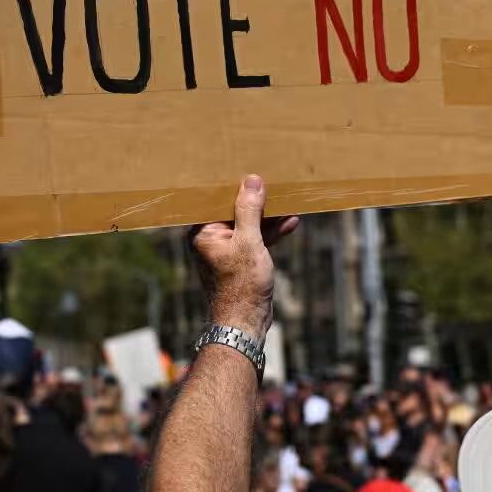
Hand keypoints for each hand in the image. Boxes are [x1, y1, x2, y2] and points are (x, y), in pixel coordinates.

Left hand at [191, 175, 298, 342]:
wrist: (245, 321)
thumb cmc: (242, 284)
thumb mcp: (249, 242)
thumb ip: (249, 211)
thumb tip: (251, 182)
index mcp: (202, 233)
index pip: (216, 201)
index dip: (233, 187)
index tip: (249, 170)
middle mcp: (209, 240)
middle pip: (232, 211)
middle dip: (253, 200)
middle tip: (273, 181)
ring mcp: (225, 251)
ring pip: (247, 226)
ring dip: (267, 216)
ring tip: (288, 200)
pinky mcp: (239, 261)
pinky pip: (254, 240)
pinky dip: (270, 233)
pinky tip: (290, 222)